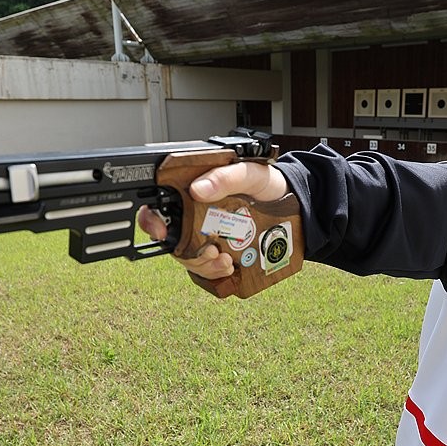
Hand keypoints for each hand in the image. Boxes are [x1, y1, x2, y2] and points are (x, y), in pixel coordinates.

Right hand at [136, 161, 288, 279]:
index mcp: (194, 190)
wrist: (294, 201)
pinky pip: (206, 269)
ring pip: (188, 258)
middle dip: (185, 251)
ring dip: (201, 264)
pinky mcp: (220, 252)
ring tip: (223, 259)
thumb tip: (198, 189)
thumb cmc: (267, 183)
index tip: (162, 232)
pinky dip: (213, 272)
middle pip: (172, 239)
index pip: (159, 205)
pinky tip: (228, 266)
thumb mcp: (248, 173)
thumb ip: (225, 177)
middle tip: (210, 251)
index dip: (152, 220)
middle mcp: (195, 215)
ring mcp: (207, 235)